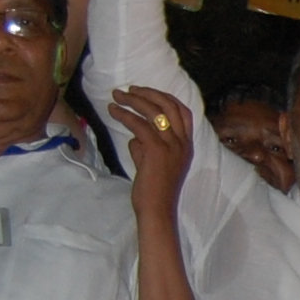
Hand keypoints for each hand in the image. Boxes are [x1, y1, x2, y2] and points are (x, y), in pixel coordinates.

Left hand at [110, 86, 192, 211]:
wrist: (156, 209)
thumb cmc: (154, 191)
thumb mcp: (152, 164)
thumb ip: (145, 149)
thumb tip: (134, 139)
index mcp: (186, 145)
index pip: (182, 112)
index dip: (164, 97)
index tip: (146, 92)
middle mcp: (182, 143)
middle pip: (169, 105)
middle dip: (148, 93)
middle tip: (129, 89)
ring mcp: (171, 146)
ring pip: (153, 112)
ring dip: (132, 100)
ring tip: (117, 97)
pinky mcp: (155, 150)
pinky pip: (139, 125)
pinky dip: (124, 115)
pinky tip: (113, 111)